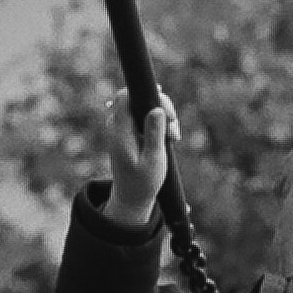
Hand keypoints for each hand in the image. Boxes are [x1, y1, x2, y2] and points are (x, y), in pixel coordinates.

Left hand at [104, 87, 178, 227]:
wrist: (132, 197)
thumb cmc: (143, 182)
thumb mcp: (153, 160)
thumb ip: (154, 134)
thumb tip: (156, 109)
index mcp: (121, 133)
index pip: (124, 98)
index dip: (146, 95)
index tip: (167, 111)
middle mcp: (119, 128)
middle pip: (135, 99)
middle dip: (159, 106)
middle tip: (174, 126)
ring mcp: (124, 130)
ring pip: (142, 108)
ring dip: (162, 117)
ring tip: (174, 137)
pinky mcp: (131, 134)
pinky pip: (144, 118)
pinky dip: (158, 124)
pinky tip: (169, 137)